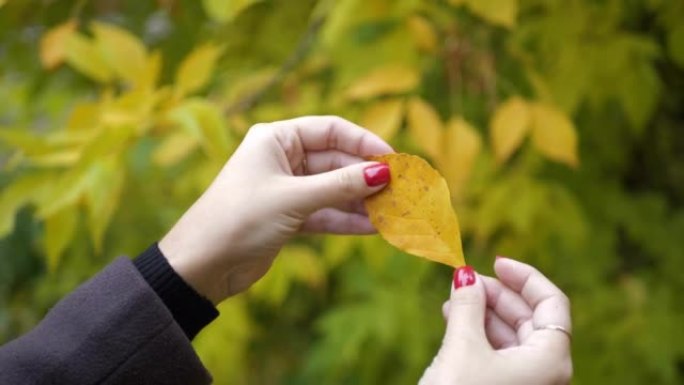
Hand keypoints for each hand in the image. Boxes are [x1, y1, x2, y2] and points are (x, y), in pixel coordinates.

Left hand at [159, 116, 392, 303]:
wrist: (201, 265)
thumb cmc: (240, 219)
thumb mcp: (294, 199)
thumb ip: (341, 186)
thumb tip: (384, 172)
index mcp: (276, 139)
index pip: (331, 130)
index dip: (364, 142)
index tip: (394, 160)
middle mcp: (282, 160)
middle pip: (336, 161)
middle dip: (367, 177)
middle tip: (400, 190)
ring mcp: (286, 189)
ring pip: (334, 190)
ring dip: (362, 201)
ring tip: (394, 211)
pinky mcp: (288, 218)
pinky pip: (325, 213)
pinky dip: (347, 220)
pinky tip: (374, 227)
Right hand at [420, 258, 571, 384]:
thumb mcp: (462, 346)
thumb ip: (467, 305)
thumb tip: (466, 274)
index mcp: (550, 358)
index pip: (551, 302)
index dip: (525, 277)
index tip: (496, 262)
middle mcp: (545, 372)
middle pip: (530, 317)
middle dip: (497, 294)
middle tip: (466, 280)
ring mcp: (525, 384)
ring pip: (511, 336)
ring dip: (483, 313)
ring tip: (453, 300)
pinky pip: (498, 354)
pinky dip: (477, 334)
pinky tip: (453, 321)